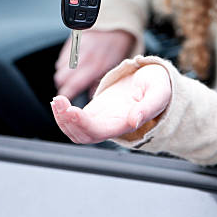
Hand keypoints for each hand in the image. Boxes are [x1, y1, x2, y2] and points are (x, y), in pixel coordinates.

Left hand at [51, 64, 171, 143]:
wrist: (154, 80)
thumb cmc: (158, 86)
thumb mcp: (159, 92)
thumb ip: (148, 107)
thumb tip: (134, 121)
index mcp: (126, 124)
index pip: (99, 132)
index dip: (83, 125)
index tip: (72, 110)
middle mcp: (112, 126)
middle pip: (83, 136)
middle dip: (67, 122)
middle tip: (59, 102)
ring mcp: (102, 120)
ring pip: (76, 130)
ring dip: (63, 119)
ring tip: (57, 101)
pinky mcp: (95, 111)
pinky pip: (75, 120)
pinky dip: (64, 113)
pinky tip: (59, 101)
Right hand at [54, 29, 134, 99]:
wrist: (114, 24)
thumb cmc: (116, 45)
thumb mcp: (114, 66)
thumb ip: (101, 81)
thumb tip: (93, 95)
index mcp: (95, 66)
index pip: (73, 85)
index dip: (67, 94)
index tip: (67, 99)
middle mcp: (83, 58)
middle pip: (61, 78)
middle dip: (63, 85)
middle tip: (70, 88)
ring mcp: (75, 49)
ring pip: (59, 68)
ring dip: (63, 74)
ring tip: (73, 75)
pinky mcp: (70, 42)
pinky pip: (61, 57)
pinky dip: (64, 63)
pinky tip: (73, 63)